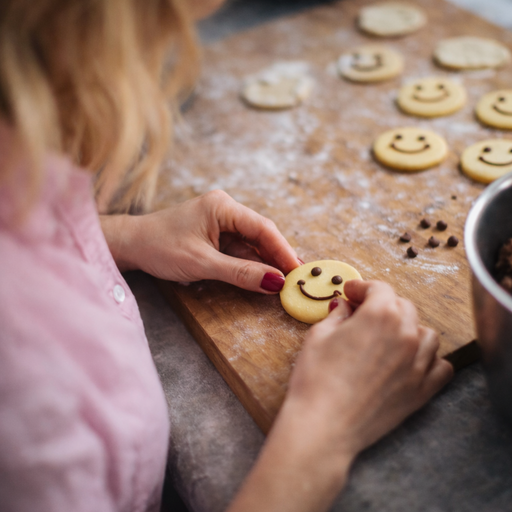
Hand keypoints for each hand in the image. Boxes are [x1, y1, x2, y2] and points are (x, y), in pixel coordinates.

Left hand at [101, 190, 300, 292]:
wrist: (131, 245)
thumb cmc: (160, 247)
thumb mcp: (202, 263)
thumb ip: (240, 273)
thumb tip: (274, 282)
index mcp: (222, 206)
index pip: (262, 228)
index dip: (283, 250)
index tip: (298, 270)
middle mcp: (224, 210)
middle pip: (260, 235)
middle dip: (277, 257)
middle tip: (296, 279)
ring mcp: (220, 222)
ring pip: (251, 244)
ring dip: (265, 263)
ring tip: (283, 282)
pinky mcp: (215, 235)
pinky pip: (239, 250)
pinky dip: (250, 265)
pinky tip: (262, 277)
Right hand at [287, 279, 453, 457]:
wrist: (324, 424)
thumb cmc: (317, 379)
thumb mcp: (318, 336)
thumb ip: (336, 315)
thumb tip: (343, 306)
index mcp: (380, 315)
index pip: (379, 289)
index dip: (362, 287)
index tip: (352, 292)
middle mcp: (406, 334)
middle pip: (403, 307)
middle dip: (382, 304)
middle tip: (362, 312)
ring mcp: (418, 364)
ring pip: (427, 333)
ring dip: (409, 328)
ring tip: (389, 336)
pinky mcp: (422, 391)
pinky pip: (441, 367)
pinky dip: (430, 359)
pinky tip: (411, 360)